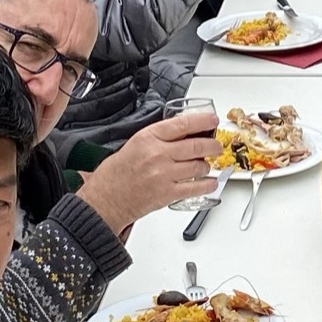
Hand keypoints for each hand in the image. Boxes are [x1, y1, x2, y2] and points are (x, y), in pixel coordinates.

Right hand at [78, 112, 220, 234]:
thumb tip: (182, 135)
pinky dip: (207, 184)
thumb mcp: (133, 145)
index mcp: (147, 138)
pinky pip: (196, 187)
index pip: (182, 124)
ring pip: (199, 165)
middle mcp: (158, 154)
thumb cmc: (114, 174)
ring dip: (207, 165)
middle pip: (197, 145)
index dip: (203, 121)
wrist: (104, 200)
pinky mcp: (168, 194)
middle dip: (213, 145)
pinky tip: (210, 182)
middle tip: (217, 146)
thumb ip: (157, 139)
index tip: (212, 121)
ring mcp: (164, 174)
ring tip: (205, 165)